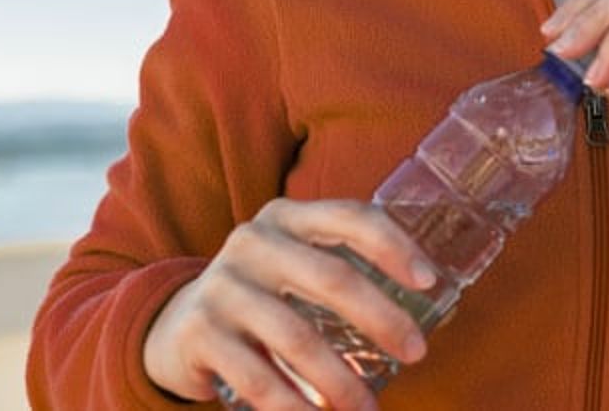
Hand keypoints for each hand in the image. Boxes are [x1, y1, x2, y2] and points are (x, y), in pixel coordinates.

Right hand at [142, 198, 436, 410]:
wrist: (175, 325)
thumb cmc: (263, 293)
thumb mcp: (295, 263)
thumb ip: (344, 265)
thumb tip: (433, 297)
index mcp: (287, 217)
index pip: (350, 217)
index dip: (394, 245)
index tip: (429, 281)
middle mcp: (253, 242)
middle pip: (331, 277)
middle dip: (382, 318)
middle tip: (417, 352)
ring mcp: (222, 286)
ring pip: (297, 337)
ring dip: (341, 380)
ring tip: (369, 408)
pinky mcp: (200, 332)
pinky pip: (257, 377)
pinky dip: (294, 406)